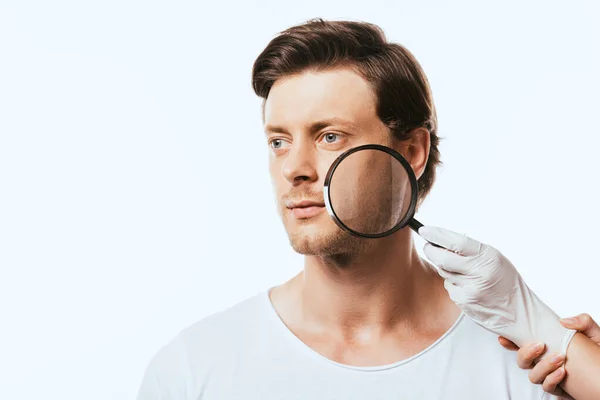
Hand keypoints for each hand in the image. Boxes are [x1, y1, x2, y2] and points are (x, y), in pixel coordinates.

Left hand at [419, 226, 575, 359]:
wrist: (519, 312)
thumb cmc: (506, 281)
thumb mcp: (495, 258)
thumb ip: (472, 250)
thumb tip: (443, 240)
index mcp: (488, 256)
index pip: (456, 241)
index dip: (436, 234)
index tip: (425, 230)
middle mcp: (479, 272)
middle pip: (441, 258)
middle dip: (431, 250)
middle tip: (428, 246)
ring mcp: (470, 288)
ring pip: (444, 272)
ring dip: (445, 268)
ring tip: (462, 270)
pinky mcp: (464, 301)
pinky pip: (449, 286)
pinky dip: (453, 283)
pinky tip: (468, 287)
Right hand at [498, 313, 599, 397]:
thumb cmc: (598, 354)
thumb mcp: (594, 334)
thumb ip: (582, 322)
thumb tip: (563, 321)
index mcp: (548, 347)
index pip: (523, 344)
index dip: (510, 341)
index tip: (504, 336)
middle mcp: (544, 362)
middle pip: (522, 361)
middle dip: (525, 353)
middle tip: (539, 345)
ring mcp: (550, 376)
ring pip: (533, 375)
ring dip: (543, 366)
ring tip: (558, 358)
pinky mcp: (558, 389)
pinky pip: (547, 386)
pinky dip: (551, 379)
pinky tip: (562, 372)